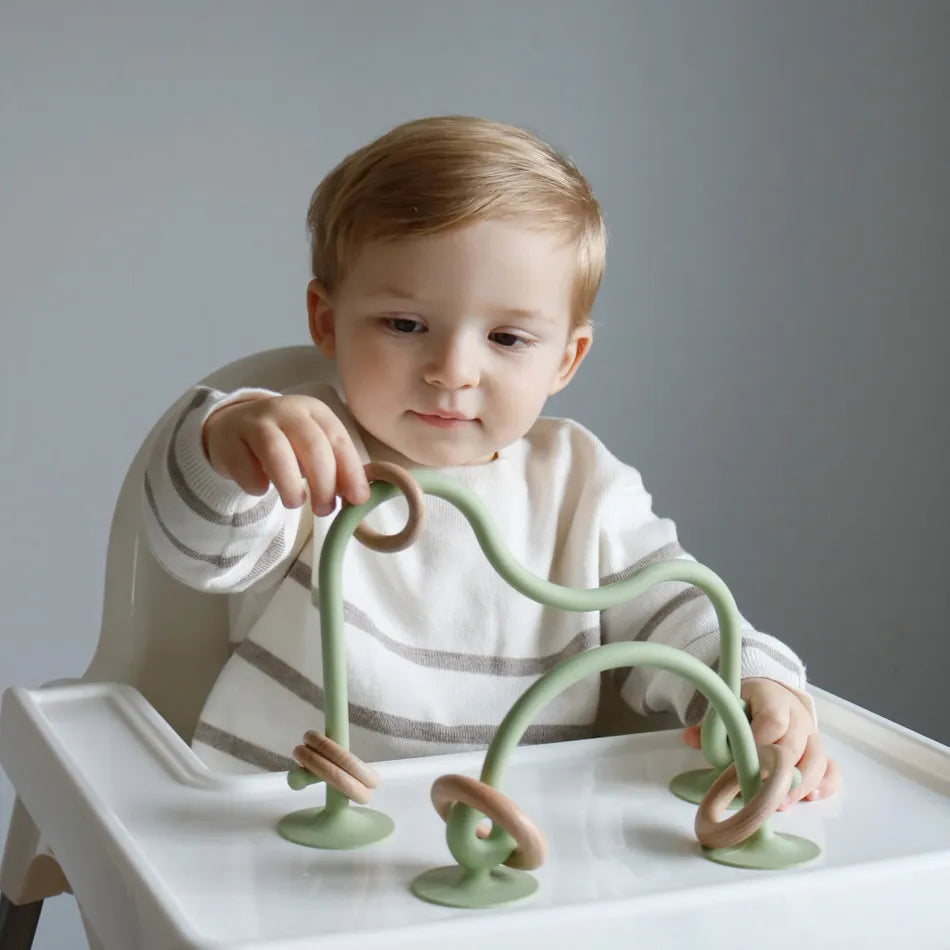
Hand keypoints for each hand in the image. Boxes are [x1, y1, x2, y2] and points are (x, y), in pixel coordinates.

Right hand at [202, 394, 369, 513]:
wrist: (232, 428)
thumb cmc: (284, 443)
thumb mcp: (313, 447)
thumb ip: (335, 467)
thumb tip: (358, 497)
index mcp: (314, 411)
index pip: (338, 439)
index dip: (350, 471)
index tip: (357, 500)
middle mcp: (286, 411)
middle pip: (311, 446)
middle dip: (323, 483)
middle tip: (324, 510)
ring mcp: (254, 423)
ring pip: (276, 451)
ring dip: (291, 484)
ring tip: (295, 503)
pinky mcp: (228, 440)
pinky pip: (243, 466)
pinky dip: (256, 484)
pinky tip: (262, 490)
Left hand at [682, 677, 841, 808]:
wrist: (772, 695)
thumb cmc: (748, 704)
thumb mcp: (729, 704)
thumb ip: (712, 723)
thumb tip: (690, 738)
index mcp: (773, 698)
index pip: (773, 720)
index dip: (760, 744)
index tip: (743, 763)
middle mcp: (798, 716)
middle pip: (795, 745)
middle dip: (778, 772)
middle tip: (761, 794)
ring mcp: (813, 735)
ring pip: (817, 760)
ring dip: (800, 785)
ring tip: (780, 804)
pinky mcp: (821, 752)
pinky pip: (831, 769)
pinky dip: (824, 785)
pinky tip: (809, 798)